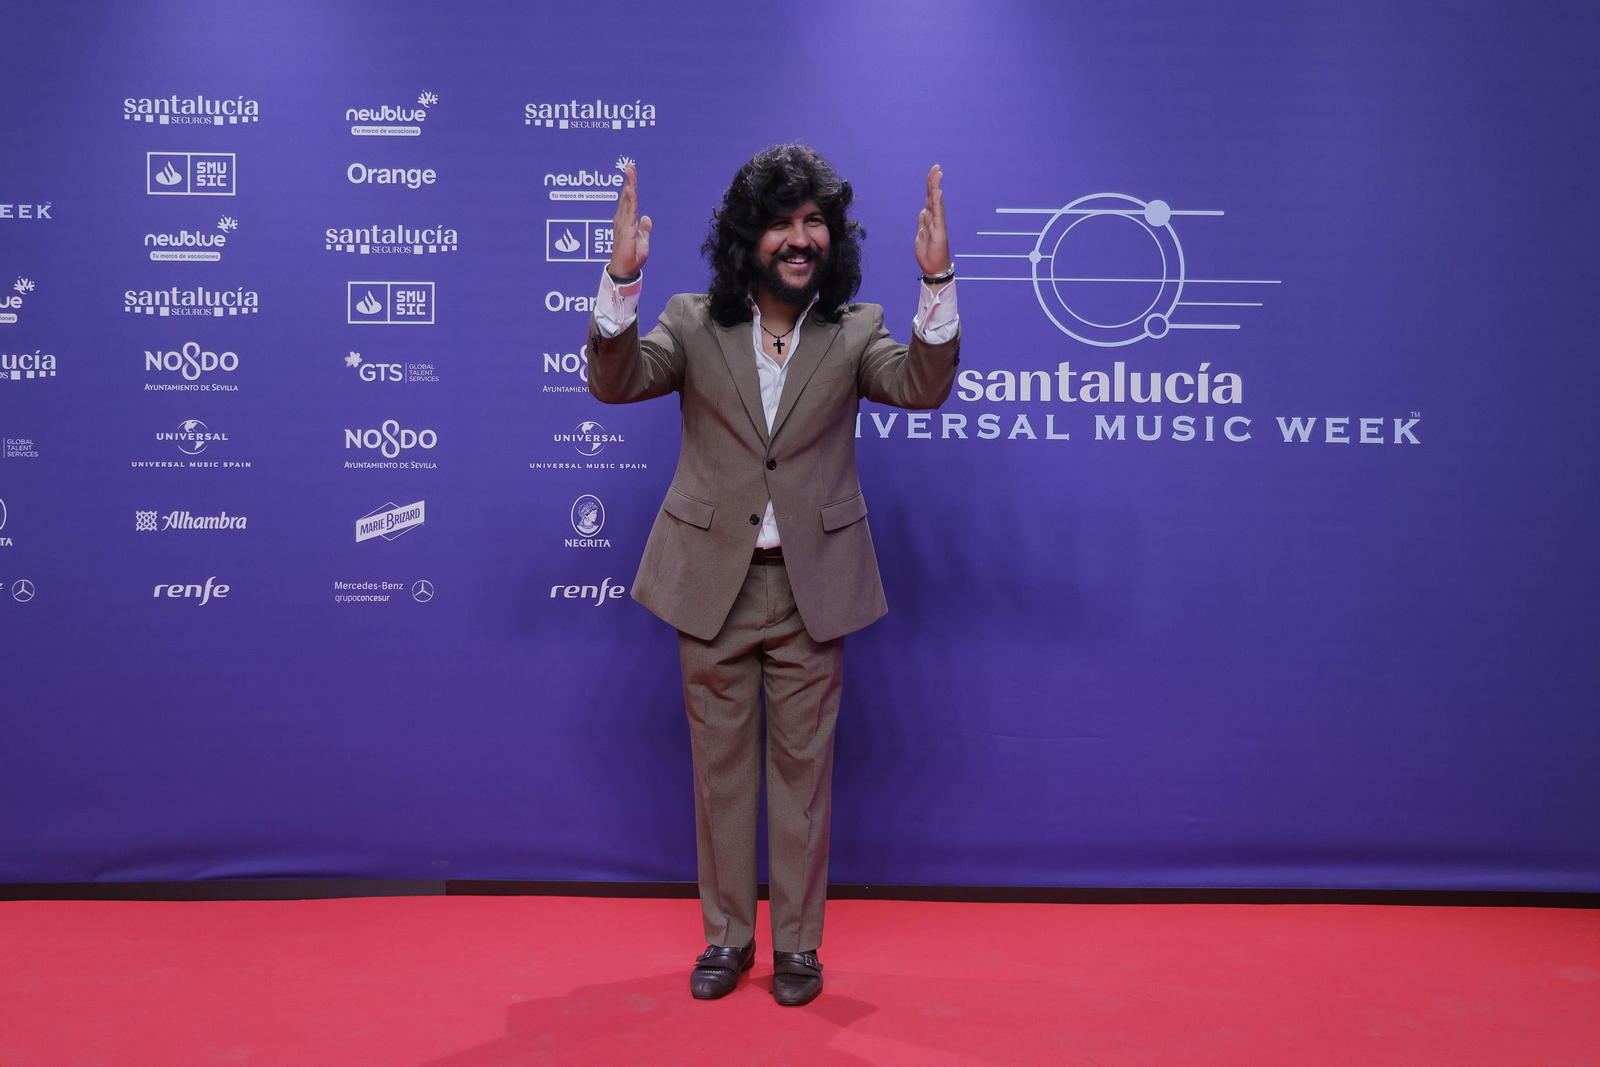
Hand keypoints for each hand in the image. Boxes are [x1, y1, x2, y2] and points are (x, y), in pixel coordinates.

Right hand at [609, 162, 651, 276]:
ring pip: (628, 200)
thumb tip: (647, 218)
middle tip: (630, 165)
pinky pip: (630, 211)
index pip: (629, 200)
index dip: (630, 185)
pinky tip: (630, 189)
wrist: (626, 270)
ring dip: (629, 184)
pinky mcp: (627, 229)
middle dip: (629, 180)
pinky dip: (630, 199)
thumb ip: (644, 229)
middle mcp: (622, 219)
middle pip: (626, 196)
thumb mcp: (642, 240)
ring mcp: (623, 223)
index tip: (631, 172)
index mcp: (626, 221)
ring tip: (629, 170)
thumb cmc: (631, 258)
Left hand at [914, 164, 949, 276]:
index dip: (930, 185)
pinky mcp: (939, 231)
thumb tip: (923, 211)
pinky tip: (938, 192)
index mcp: (929, 219)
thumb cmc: (928, 254)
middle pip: (933, 196)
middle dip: (934, 181)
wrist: (933, 269)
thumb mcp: (921, 235)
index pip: (929, 198)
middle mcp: (935, 219)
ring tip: (938, 174)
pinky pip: (938, 214)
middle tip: (936, 167)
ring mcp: (938, 224)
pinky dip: (937, 203)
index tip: (933, 171)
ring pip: (936, 202)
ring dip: (936, 187)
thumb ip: (922, 223)